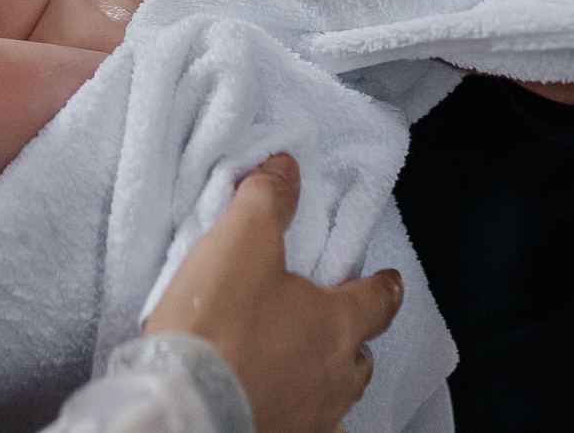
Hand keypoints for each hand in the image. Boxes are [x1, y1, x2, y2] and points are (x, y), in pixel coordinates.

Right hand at [144, 155, 402, 432]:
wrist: (185, 404)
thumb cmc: (218, 325)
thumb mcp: (240, 241)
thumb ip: (267, 199)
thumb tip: (285, 168)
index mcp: (338, 325)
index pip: (380, 300)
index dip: (384, 285)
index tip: (388, 279)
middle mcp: (336, 379)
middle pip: (361, 358)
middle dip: (352, 340)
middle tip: (333, 324)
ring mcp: (312, 420)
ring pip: (338, 402)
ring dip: (329, 384)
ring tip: (308, 373)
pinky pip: (308, 431)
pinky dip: (303, 421)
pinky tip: (286, 415)